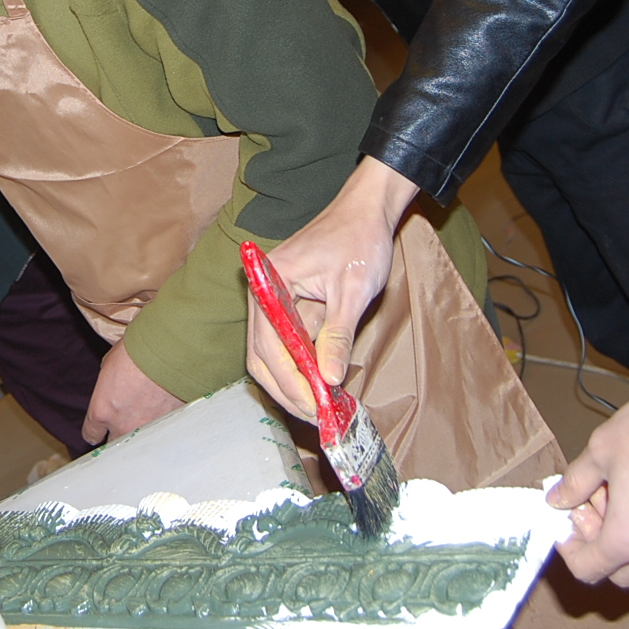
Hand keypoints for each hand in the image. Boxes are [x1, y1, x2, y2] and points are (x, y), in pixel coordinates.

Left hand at [82, 339, 183, 444]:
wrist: (168, 353)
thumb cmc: (137, 353)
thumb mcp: (109, 366)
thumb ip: (107, 387)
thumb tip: (112, 389)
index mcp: (101, 411)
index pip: (91, 435)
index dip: (97, 430)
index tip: (102, 427)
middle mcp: (121, 426)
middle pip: (114, 444)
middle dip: (118, 434)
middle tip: (127, 420)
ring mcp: (146, 430)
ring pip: (138, 443)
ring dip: (141, 432)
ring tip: (148, 416)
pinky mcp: (167, 427)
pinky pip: (160, 433)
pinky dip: (161, 425)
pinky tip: (165, 412)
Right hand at [247, 157, 418, 419]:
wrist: (366, 212)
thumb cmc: (359, 240)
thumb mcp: (353, 289)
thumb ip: (337, 335)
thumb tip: (328, 378)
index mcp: (271, 283)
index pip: (269, 344)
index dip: (290, 381)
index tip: (314, 406)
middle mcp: (264, 294)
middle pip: (262, 356)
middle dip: (287, 389)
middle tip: (317, 416)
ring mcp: (275, 302)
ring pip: (272, 355)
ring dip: (294, 383)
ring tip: (321, 407)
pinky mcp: (290, 308)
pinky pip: (289, 345)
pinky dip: (303, 368)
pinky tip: (323, 386)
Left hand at [550, 367, 628, 585]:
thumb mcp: (599, 454)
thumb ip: (574, 483)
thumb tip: (557, 498)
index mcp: (627, 540)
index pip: (588, 570)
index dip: (568, 549)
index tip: (566, 519)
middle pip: (617, 572)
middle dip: (596, 545)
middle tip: (589, 505)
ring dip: (621, 535)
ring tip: (615, 490)